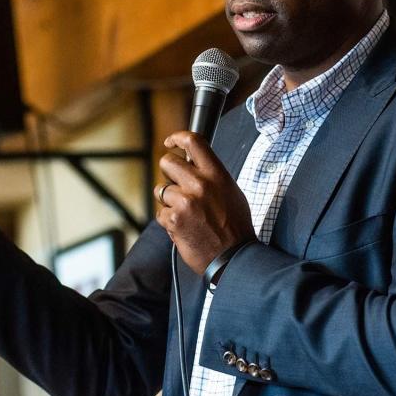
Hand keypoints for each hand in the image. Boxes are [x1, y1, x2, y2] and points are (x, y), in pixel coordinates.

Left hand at [154, 131, 255, 274]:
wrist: (234, 258)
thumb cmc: (235, 227)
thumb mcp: (231, 192)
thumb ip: (211, 176)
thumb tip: (194, 164)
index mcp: (216, 175)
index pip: (193, 142)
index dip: (177, 138)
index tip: (170, 142)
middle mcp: (199, 184)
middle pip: (167, 162)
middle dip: (169, 174)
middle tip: (178, 187)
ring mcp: (184, 201)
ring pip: (161, 190)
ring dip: (169, 201)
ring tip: (186, 215)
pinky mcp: (173, 219)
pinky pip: (160, 213)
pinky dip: (169, 221)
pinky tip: (184, 228)